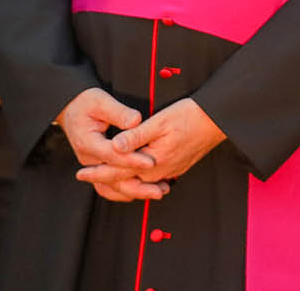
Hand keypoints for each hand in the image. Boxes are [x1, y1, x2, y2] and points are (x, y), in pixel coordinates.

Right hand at [59, 88, 160, 201]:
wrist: (70, 108)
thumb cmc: (84, 103)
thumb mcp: (100, 101)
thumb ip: (119, 112)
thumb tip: (136, 120)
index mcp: (88, 143)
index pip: (113, 156)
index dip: (133, 159)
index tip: (151, 162)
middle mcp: (89, 159)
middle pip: (113, 179)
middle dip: (138, 186)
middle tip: (159, 188)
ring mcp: (93, 165)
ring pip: (112, 187)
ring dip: (134, 192)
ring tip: (156, 191)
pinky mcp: (98, 167)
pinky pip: (111, 185)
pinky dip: (127, 190)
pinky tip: (143, 189)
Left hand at [76, 99, 224, 197]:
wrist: (219, 119)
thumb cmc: (191, 115)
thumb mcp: (160, 121)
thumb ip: (136, 135)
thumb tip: (114, 147)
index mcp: (153, 161)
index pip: (119, 171)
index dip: (98, 172)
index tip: (80, 173)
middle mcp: (161, 172)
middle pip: (127, 181)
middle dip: (105, 180)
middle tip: (86, 177)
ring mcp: (170, 172)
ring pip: (139, 183)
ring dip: (120, 182)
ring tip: (104, 179)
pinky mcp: (177, 168)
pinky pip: (151, 181)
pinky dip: (137, 180)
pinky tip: (133, 176)